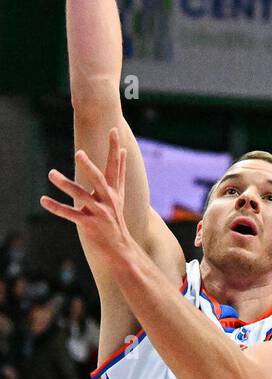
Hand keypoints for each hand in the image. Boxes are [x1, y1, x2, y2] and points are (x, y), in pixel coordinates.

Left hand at [40, 128, 131, 262]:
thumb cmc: (115, 217)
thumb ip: (119, 171)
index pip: (115, 166)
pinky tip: (43, 200)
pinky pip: (70, 214)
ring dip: (65, 184)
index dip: (114, 148)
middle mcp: (108, 200)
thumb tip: (122, 150)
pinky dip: (56, 207)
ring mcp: (98, 213)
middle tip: (78, 153)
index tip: (113, 130)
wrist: (119, 248)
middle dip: (89, 167)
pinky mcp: (88, 225)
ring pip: (81, 196)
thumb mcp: (119, 193)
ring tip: (51, 173)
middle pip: (99, 180)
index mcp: (114, 190)